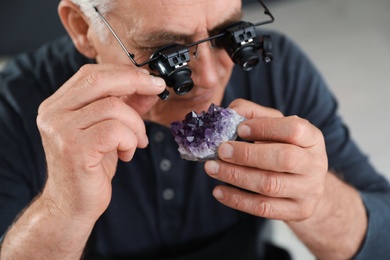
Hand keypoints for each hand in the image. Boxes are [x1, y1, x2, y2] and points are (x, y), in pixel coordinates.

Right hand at [36, 63, 165, 221]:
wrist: (72, 205)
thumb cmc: (91, 167)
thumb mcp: (110, 131)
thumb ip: (126, 107)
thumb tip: (149, 88)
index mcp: (58, 105)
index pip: (91, 74)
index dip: (124, 72)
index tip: (150, 79)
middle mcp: (53, 114)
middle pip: (98, 80)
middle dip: (135, 82)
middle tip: (157, 90)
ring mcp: (61, 131)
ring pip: (113, 107)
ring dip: (136, 125)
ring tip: (137, 142)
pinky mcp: (74, 149)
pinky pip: (115, 131)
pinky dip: (130, 140)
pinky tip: (127, 153)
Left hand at [204, 99, 327, 220]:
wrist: (307, 186)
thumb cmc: (284, 148)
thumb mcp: (275, 127)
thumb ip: (253, 114)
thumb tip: (230, 112)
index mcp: (312, 138)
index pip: (294, 129)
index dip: (265, 127)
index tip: (240, 128)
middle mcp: (315, 164)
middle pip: (284, 159)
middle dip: (247, 155)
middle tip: (221, 150)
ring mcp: (308, 191)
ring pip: (270, 185)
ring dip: (236, 176)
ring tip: (212, 168)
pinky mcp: (297, 211)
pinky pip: (263, 208)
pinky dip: (237, 199)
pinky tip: (219, 190)